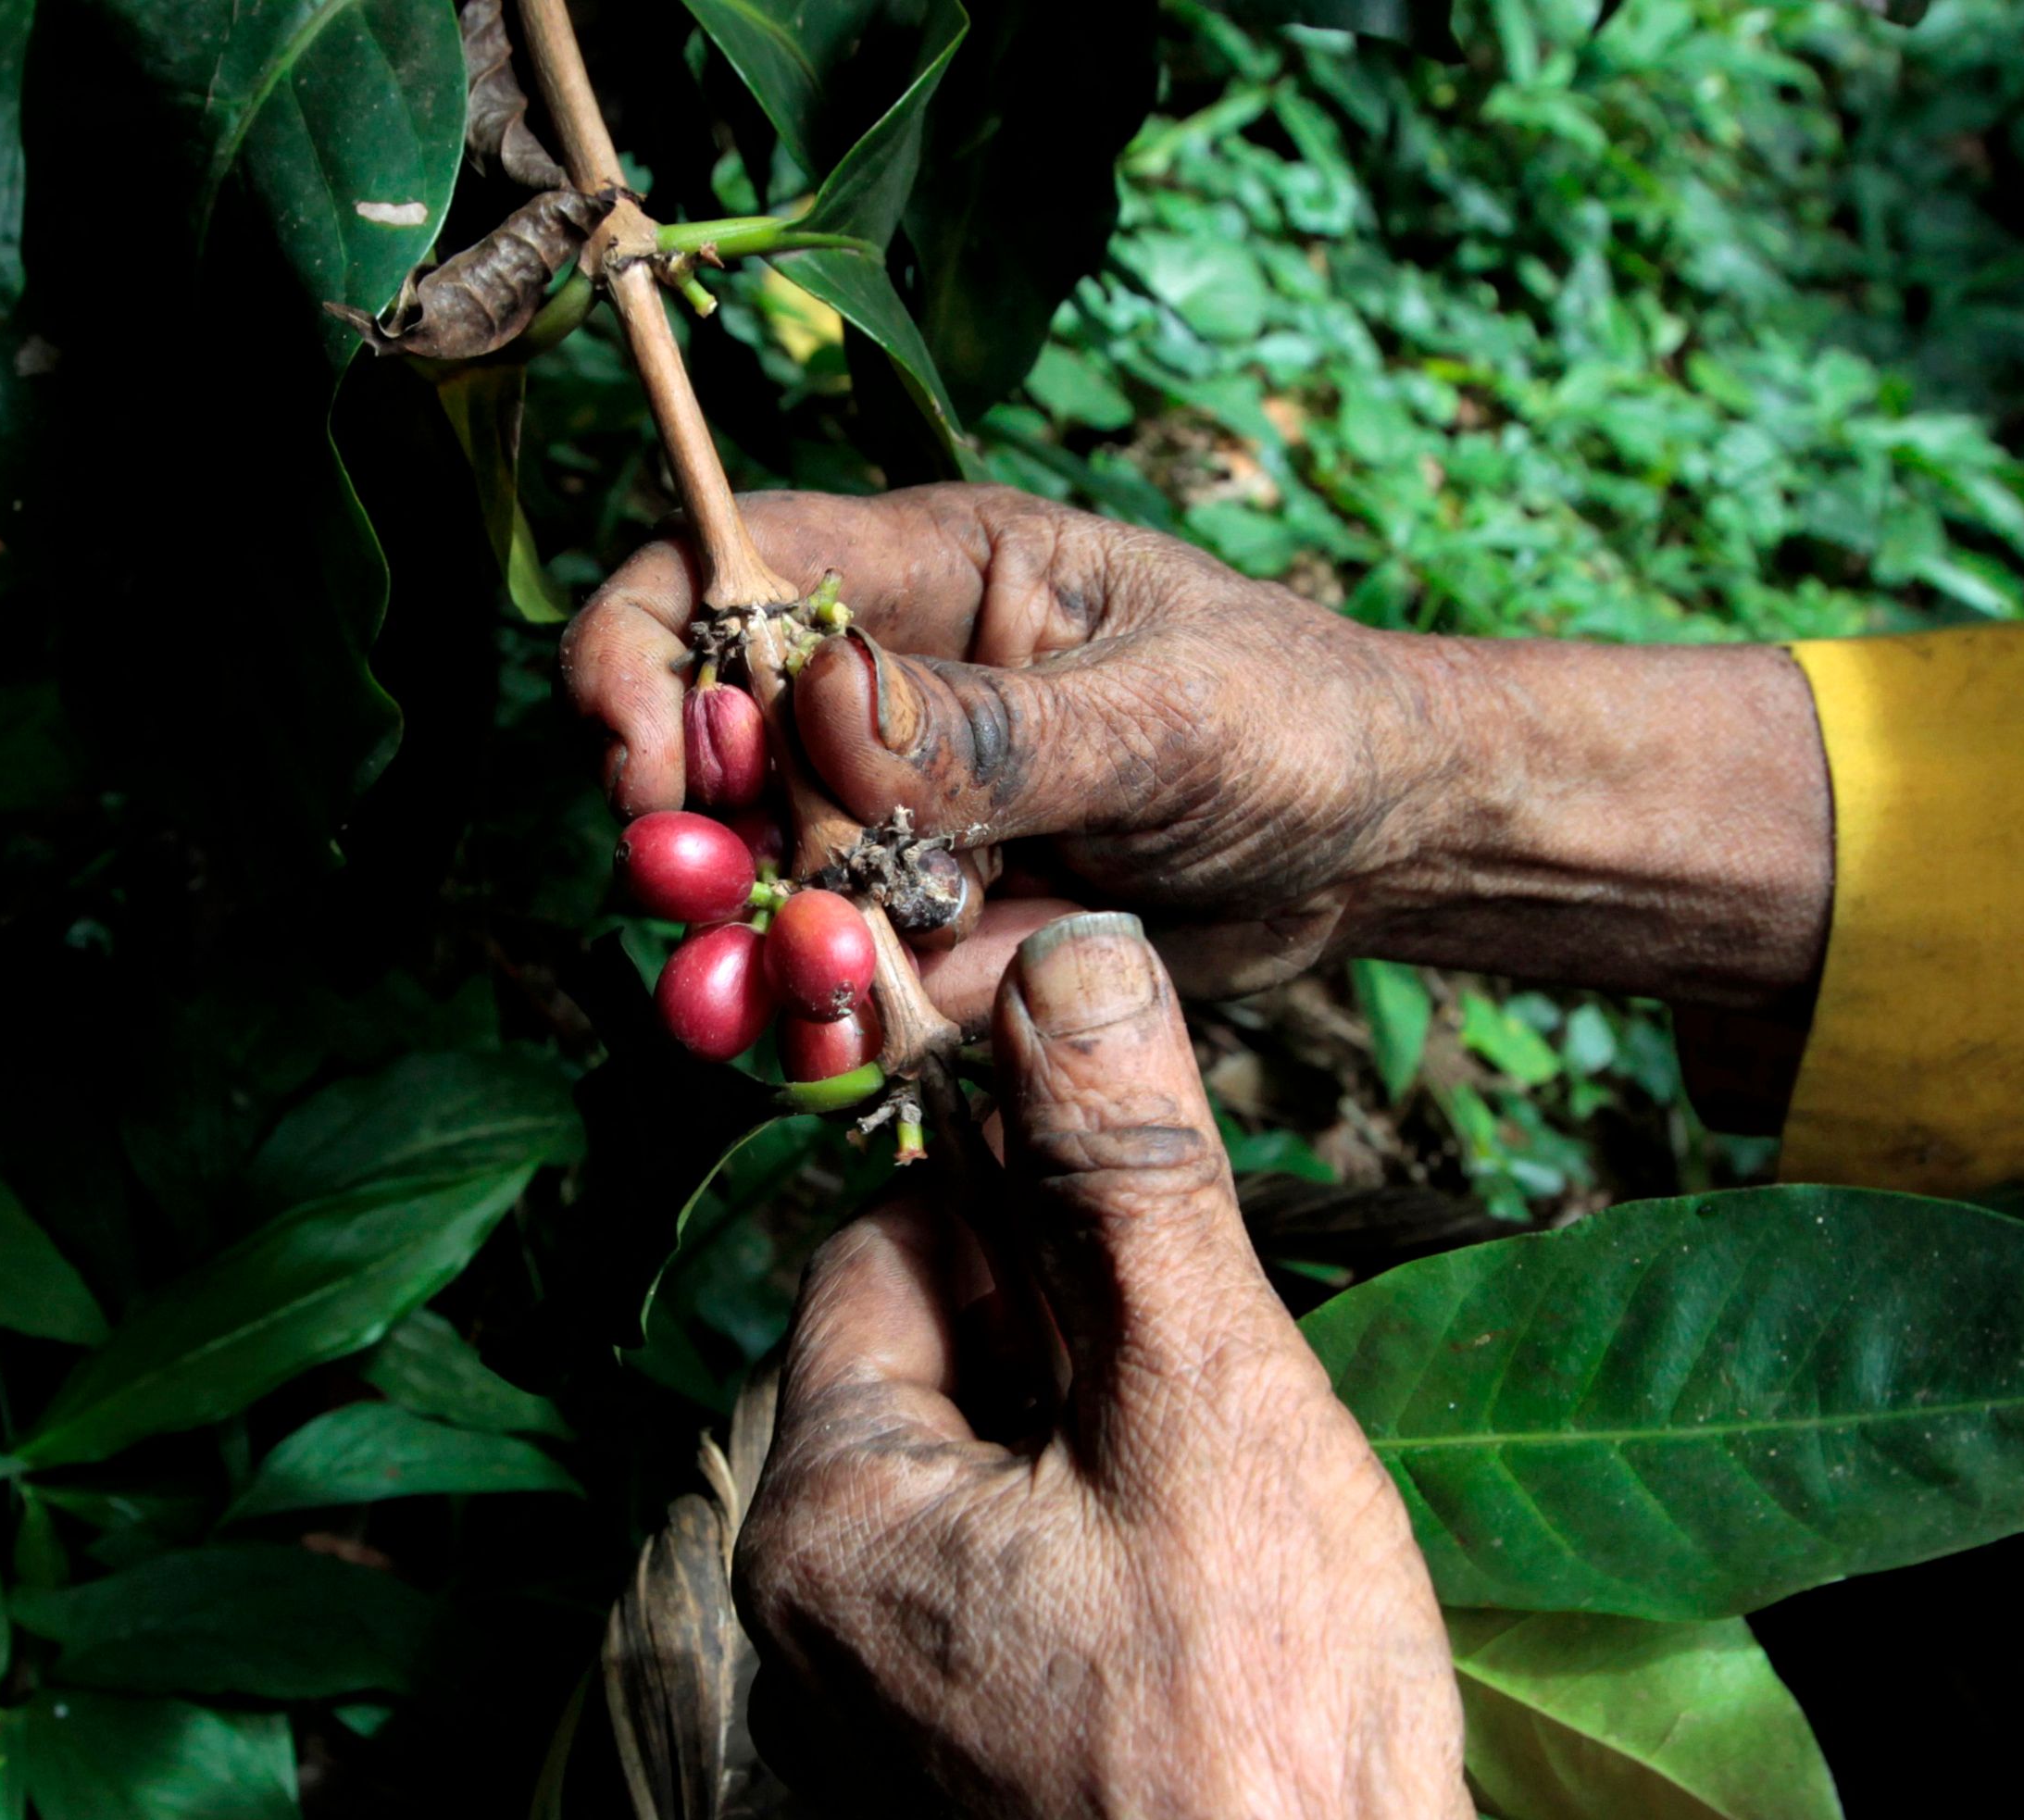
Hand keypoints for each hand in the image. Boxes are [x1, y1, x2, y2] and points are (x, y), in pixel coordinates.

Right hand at [563, 484, 1836, 1012]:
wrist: (1378, 846)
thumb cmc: (1296, 719)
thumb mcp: (1166, 715)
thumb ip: (995, 731)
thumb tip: (815, 716)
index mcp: (922, 574)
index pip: (715, 571)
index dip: (645, 660)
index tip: (651, 772)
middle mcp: (879, 690)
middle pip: (700, 750)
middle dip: (686, 841)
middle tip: (708, 912)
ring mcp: (892, 816)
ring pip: (753, 886)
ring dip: (747, 953)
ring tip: (801, 1003)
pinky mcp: (923, 922)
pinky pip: (833, 978)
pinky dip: (826, 1020)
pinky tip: (854, 1044)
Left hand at [743, 907, 1503, 1819]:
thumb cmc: (1268, 1725)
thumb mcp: (1204, 1393)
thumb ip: (1126, 1174)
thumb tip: (1071, 960)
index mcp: (820, 1517)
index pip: (883, 1251)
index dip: (1028, 1204)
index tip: (1159, 1213)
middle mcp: (810, 1633)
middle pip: (936, 1374)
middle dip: (1083, 1337)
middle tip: (1230, 1377)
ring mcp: (889, 1737)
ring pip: (995, 1494)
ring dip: (1116, 1452)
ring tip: (1252, 1510)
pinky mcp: (976, 1805)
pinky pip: (1026, 1612)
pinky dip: (1123, 1570)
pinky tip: (1239, 1614)